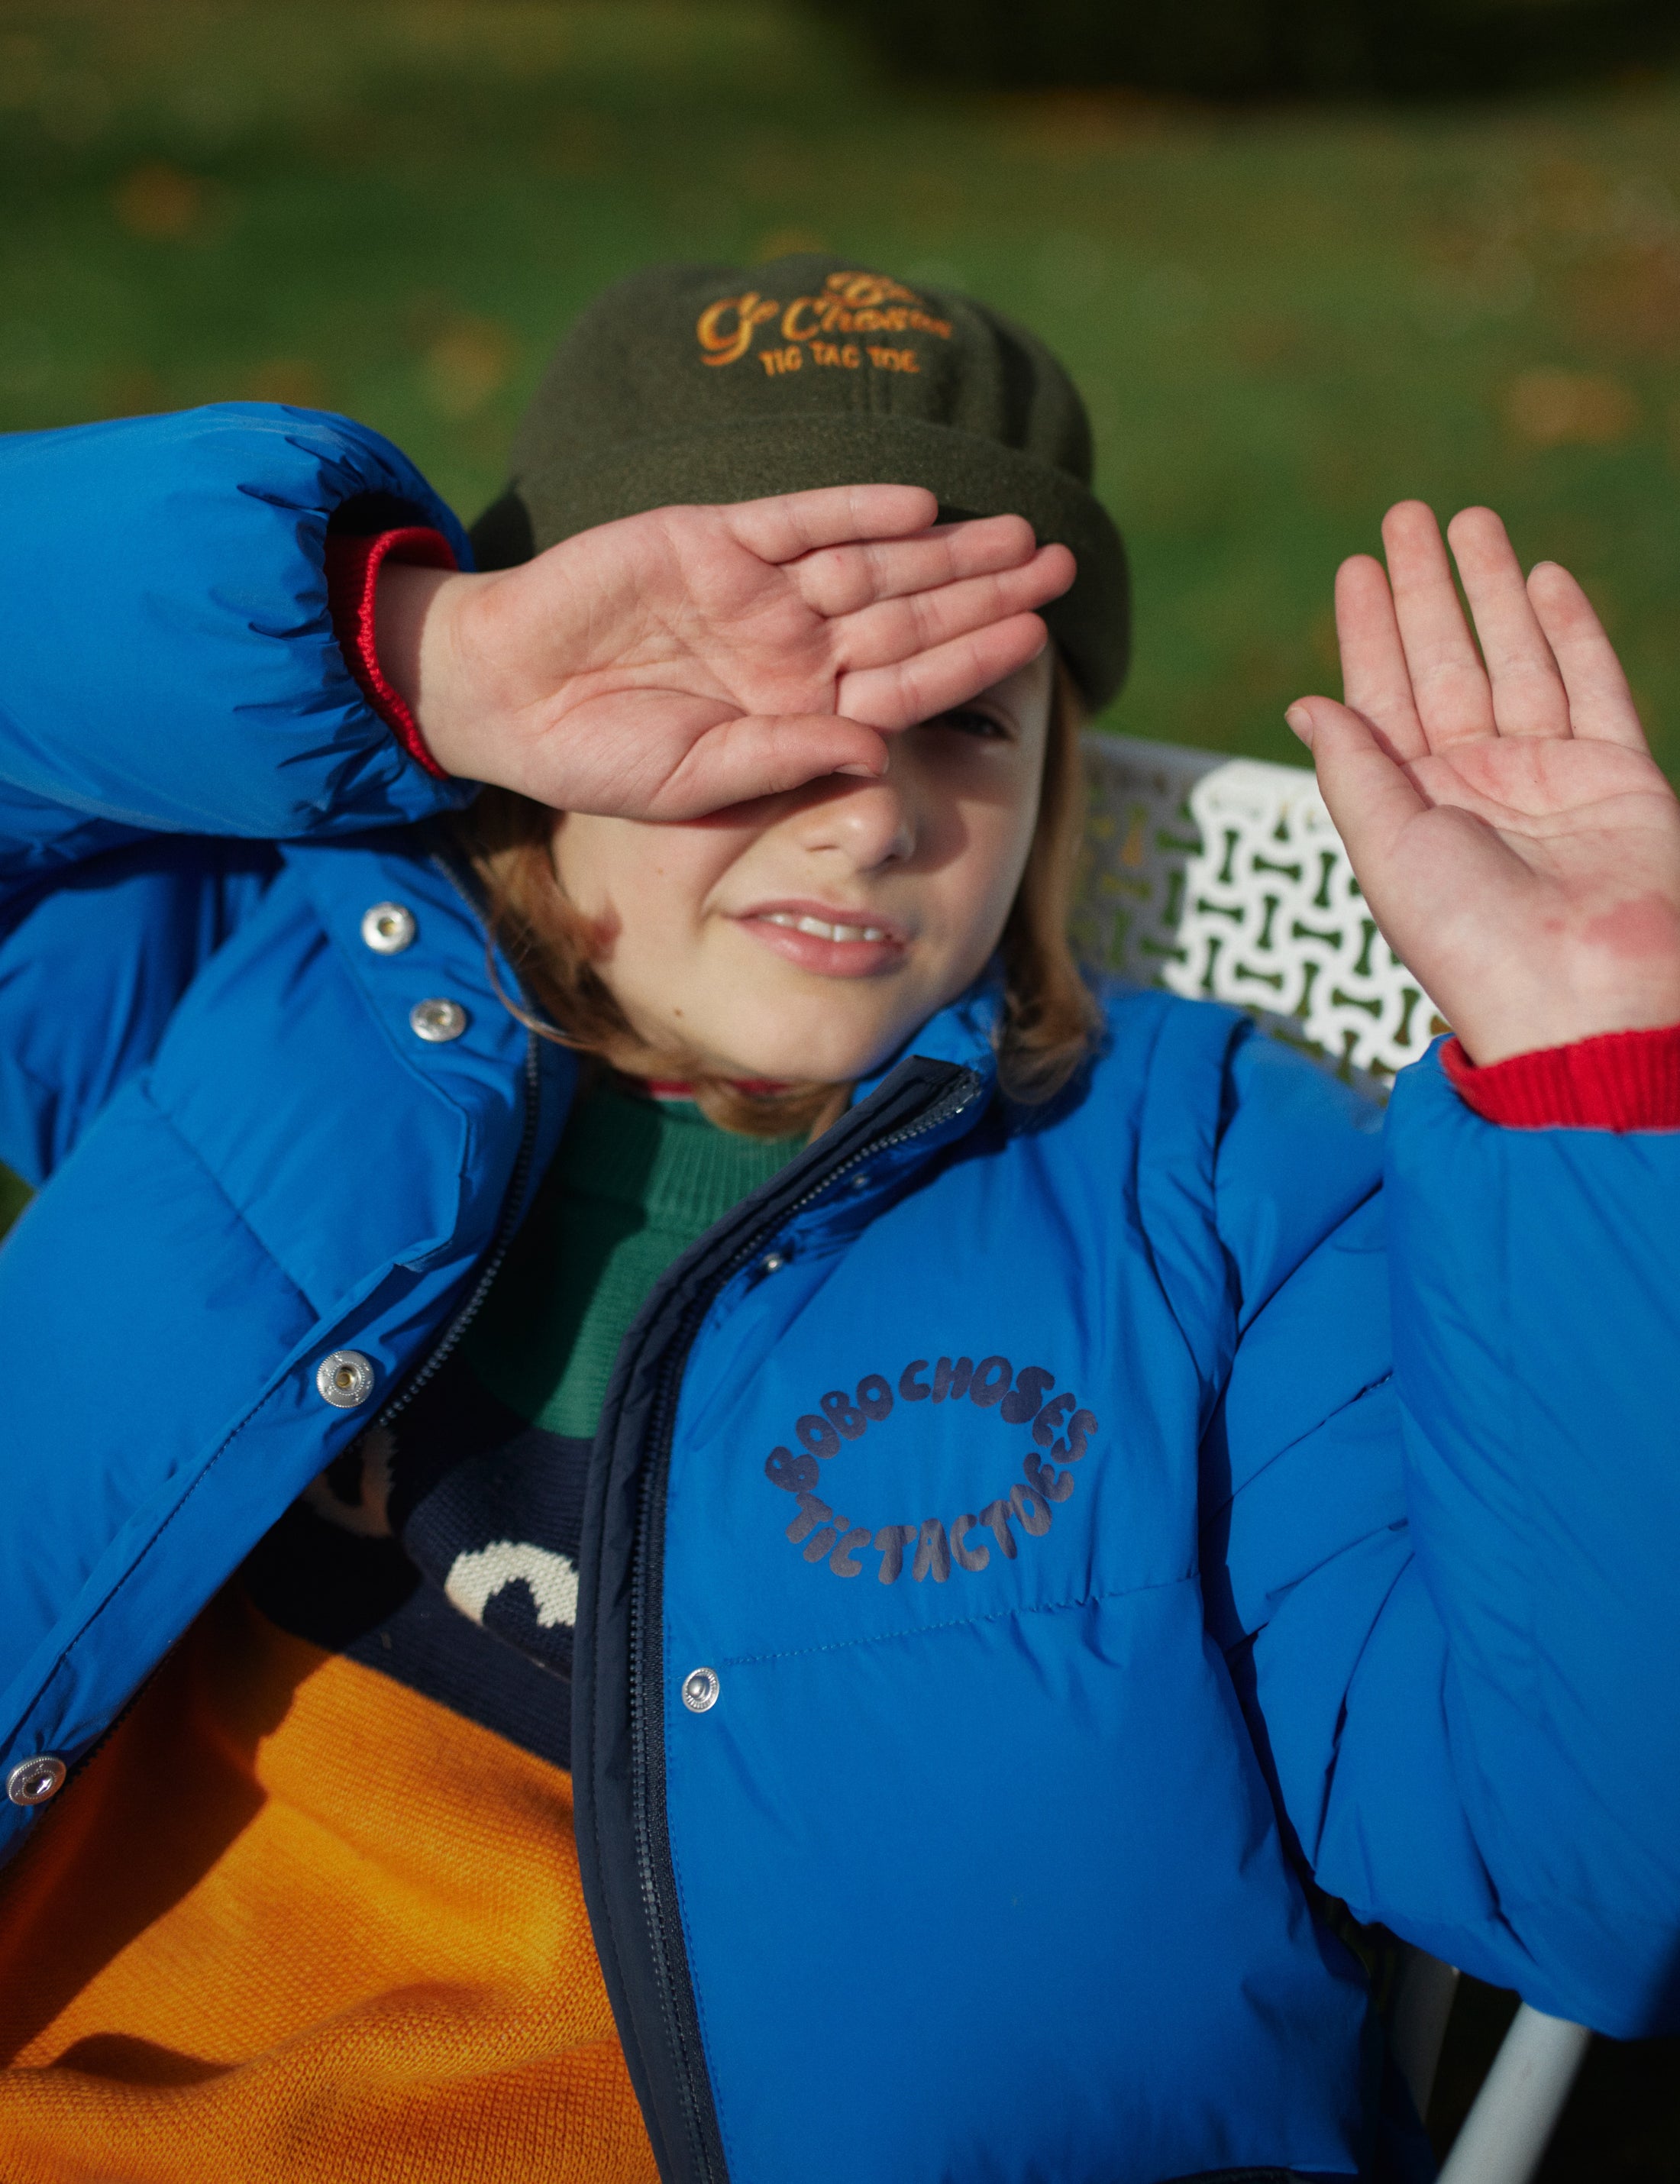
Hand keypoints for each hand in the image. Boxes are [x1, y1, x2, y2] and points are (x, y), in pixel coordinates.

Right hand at [377, 485, 1072, 820]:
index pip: (906, 683)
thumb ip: (784, 759)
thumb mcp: (693, 781)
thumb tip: (876, 752)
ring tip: (1017, 529)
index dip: (971, 660)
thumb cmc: (592, 756)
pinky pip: (795, 518)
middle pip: (909, 613)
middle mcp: (789, 648)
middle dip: (986, 590)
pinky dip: (851, 508)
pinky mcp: (708, 540)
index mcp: (796, 712)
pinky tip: (916, 504)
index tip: (1037, 641)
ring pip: (870, 560)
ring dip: (942, 546)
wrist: (502, 694)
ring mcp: (754, 591)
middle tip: (1063, 564)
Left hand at [1286, 501, 1679, 1064]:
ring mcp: (1549, 778)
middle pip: (1445, 664)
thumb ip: (1353, 772)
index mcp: (1411, 808)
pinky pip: (1593, 686)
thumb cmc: (1470, 940)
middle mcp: (1476, 786)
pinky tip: (1545, 579)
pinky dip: (1571, 632)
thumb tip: (1308, 702)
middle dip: (1425, 591)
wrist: (1580, 999)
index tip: (1354, 569)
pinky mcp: (1619, 777)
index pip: (1382, 699)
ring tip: (1470, 522)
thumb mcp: (1388, 852)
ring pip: (1516, 659)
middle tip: (1405, 516)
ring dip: (1492, 592)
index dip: (1368, 633)